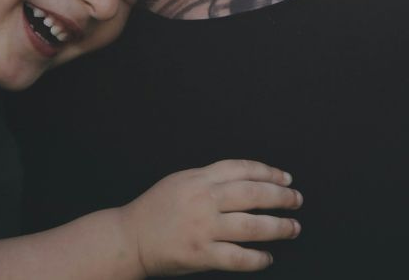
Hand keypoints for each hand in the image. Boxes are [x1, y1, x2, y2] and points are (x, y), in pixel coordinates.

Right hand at [120, 159, 301, 274]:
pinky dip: (257, 258)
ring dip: (278, 227)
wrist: (130, 237)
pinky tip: (267, 257)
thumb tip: (243, 180)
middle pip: (252, 193)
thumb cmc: (154, 210)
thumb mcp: (181, 181)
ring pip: (251, 225)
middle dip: (280, 196)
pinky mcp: (201, 254)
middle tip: (296, 200)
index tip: (285, 178)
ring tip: (292, 228)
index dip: (268, 172)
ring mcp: (203, 227)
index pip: (242, 169)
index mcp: (199, 178)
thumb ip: (209, 179)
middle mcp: (204, 199)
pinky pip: (238, 257)